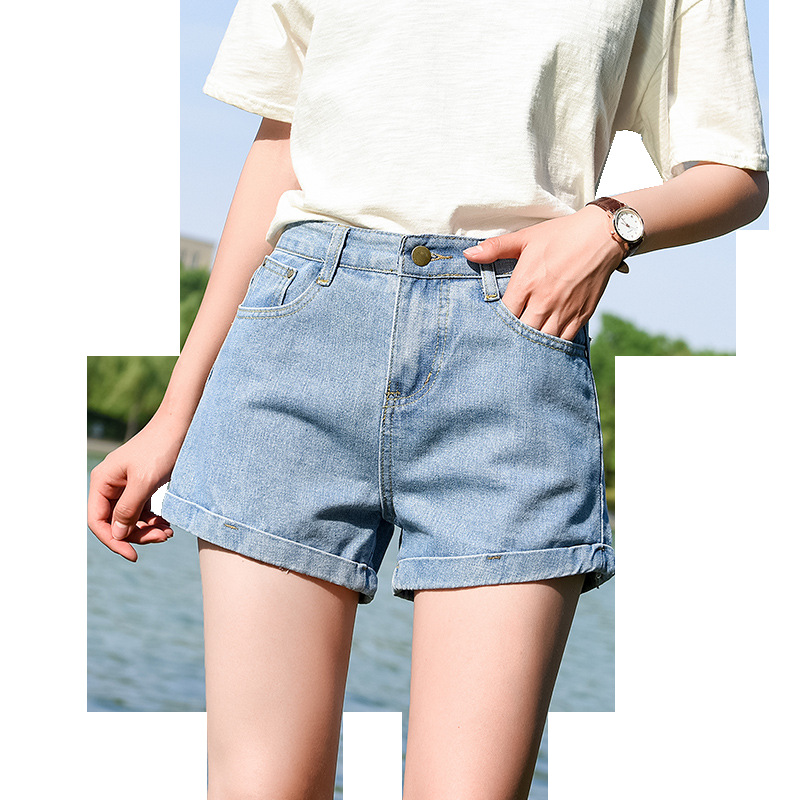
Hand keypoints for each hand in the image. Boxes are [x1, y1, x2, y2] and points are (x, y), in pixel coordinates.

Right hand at [87, 420, 183, 561]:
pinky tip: (167, 524)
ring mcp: (126, 486)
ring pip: (130, 519)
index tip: (133, 555)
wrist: (181, 426)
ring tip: (168, 532)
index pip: (98, 521)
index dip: (113, 541)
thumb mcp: (144, 482)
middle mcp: (110, 484)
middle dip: (137, 535)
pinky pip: (142, 511)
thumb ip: (128, 510)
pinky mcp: (142, 486)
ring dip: (147, 530)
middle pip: (115, 523)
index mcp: (102, 481)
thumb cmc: (161, 449)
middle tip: (163, 537)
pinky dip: (154, 521)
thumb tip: (116, 535)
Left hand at [462, 206, 626, 341]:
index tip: (494, 326)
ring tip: (523, 348)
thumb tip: (468, 253)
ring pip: (541, 340)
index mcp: (525, 283)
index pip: (504, 315)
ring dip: (532, 344)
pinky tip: (545, 345)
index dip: (497, 323)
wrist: (602, 235)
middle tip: (505, 341)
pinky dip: (553, 345)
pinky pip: (564, 340)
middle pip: (520, 332)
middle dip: (513, 337)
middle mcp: (543, 301)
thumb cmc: (562, 235)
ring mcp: (563, 310)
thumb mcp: (526, 238)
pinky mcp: (581, 315)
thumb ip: (495, 248)